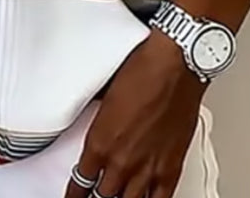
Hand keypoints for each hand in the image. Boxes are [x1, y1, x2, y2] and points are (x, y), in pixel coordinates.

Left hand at [65, 31, 205, 197]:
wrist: (174, 66)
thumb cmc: (143, 70)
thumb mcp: (106, 96)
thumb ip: (100, 122)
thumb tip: (98, 127)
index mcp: (99, 141)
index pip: (80, 182)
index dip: (75, 193)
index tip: (74, 195)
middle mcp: (121, 160)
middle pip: (101, 197)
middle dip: (97, 197)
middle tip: (94, 195)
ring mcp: (147, 168)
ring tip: (116, 196)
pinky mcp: (171, 169)